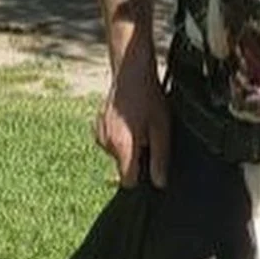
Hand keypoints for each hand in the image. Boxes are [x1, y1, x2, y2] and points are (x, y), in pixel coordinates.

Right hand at [95, 45, 169, 187]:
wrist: (130, 74)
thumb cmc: (149, 99)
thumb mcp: (162, 129)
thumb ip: (159, 158)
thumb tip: (159, 184)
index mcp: (122, 146)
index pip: (128, 181)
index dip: (141, 176)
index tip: (151, 164)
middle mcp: (106, 144)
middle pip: (123, 167)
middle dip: (136, 157)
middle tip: (148, 135)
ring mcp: (99, 135)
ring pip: (117, 154)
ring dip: (128, 146)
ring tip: (139, 124)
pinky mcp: (97, 128)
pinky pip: (111, 143)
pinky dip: (120, 137)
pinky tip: (129, 120)